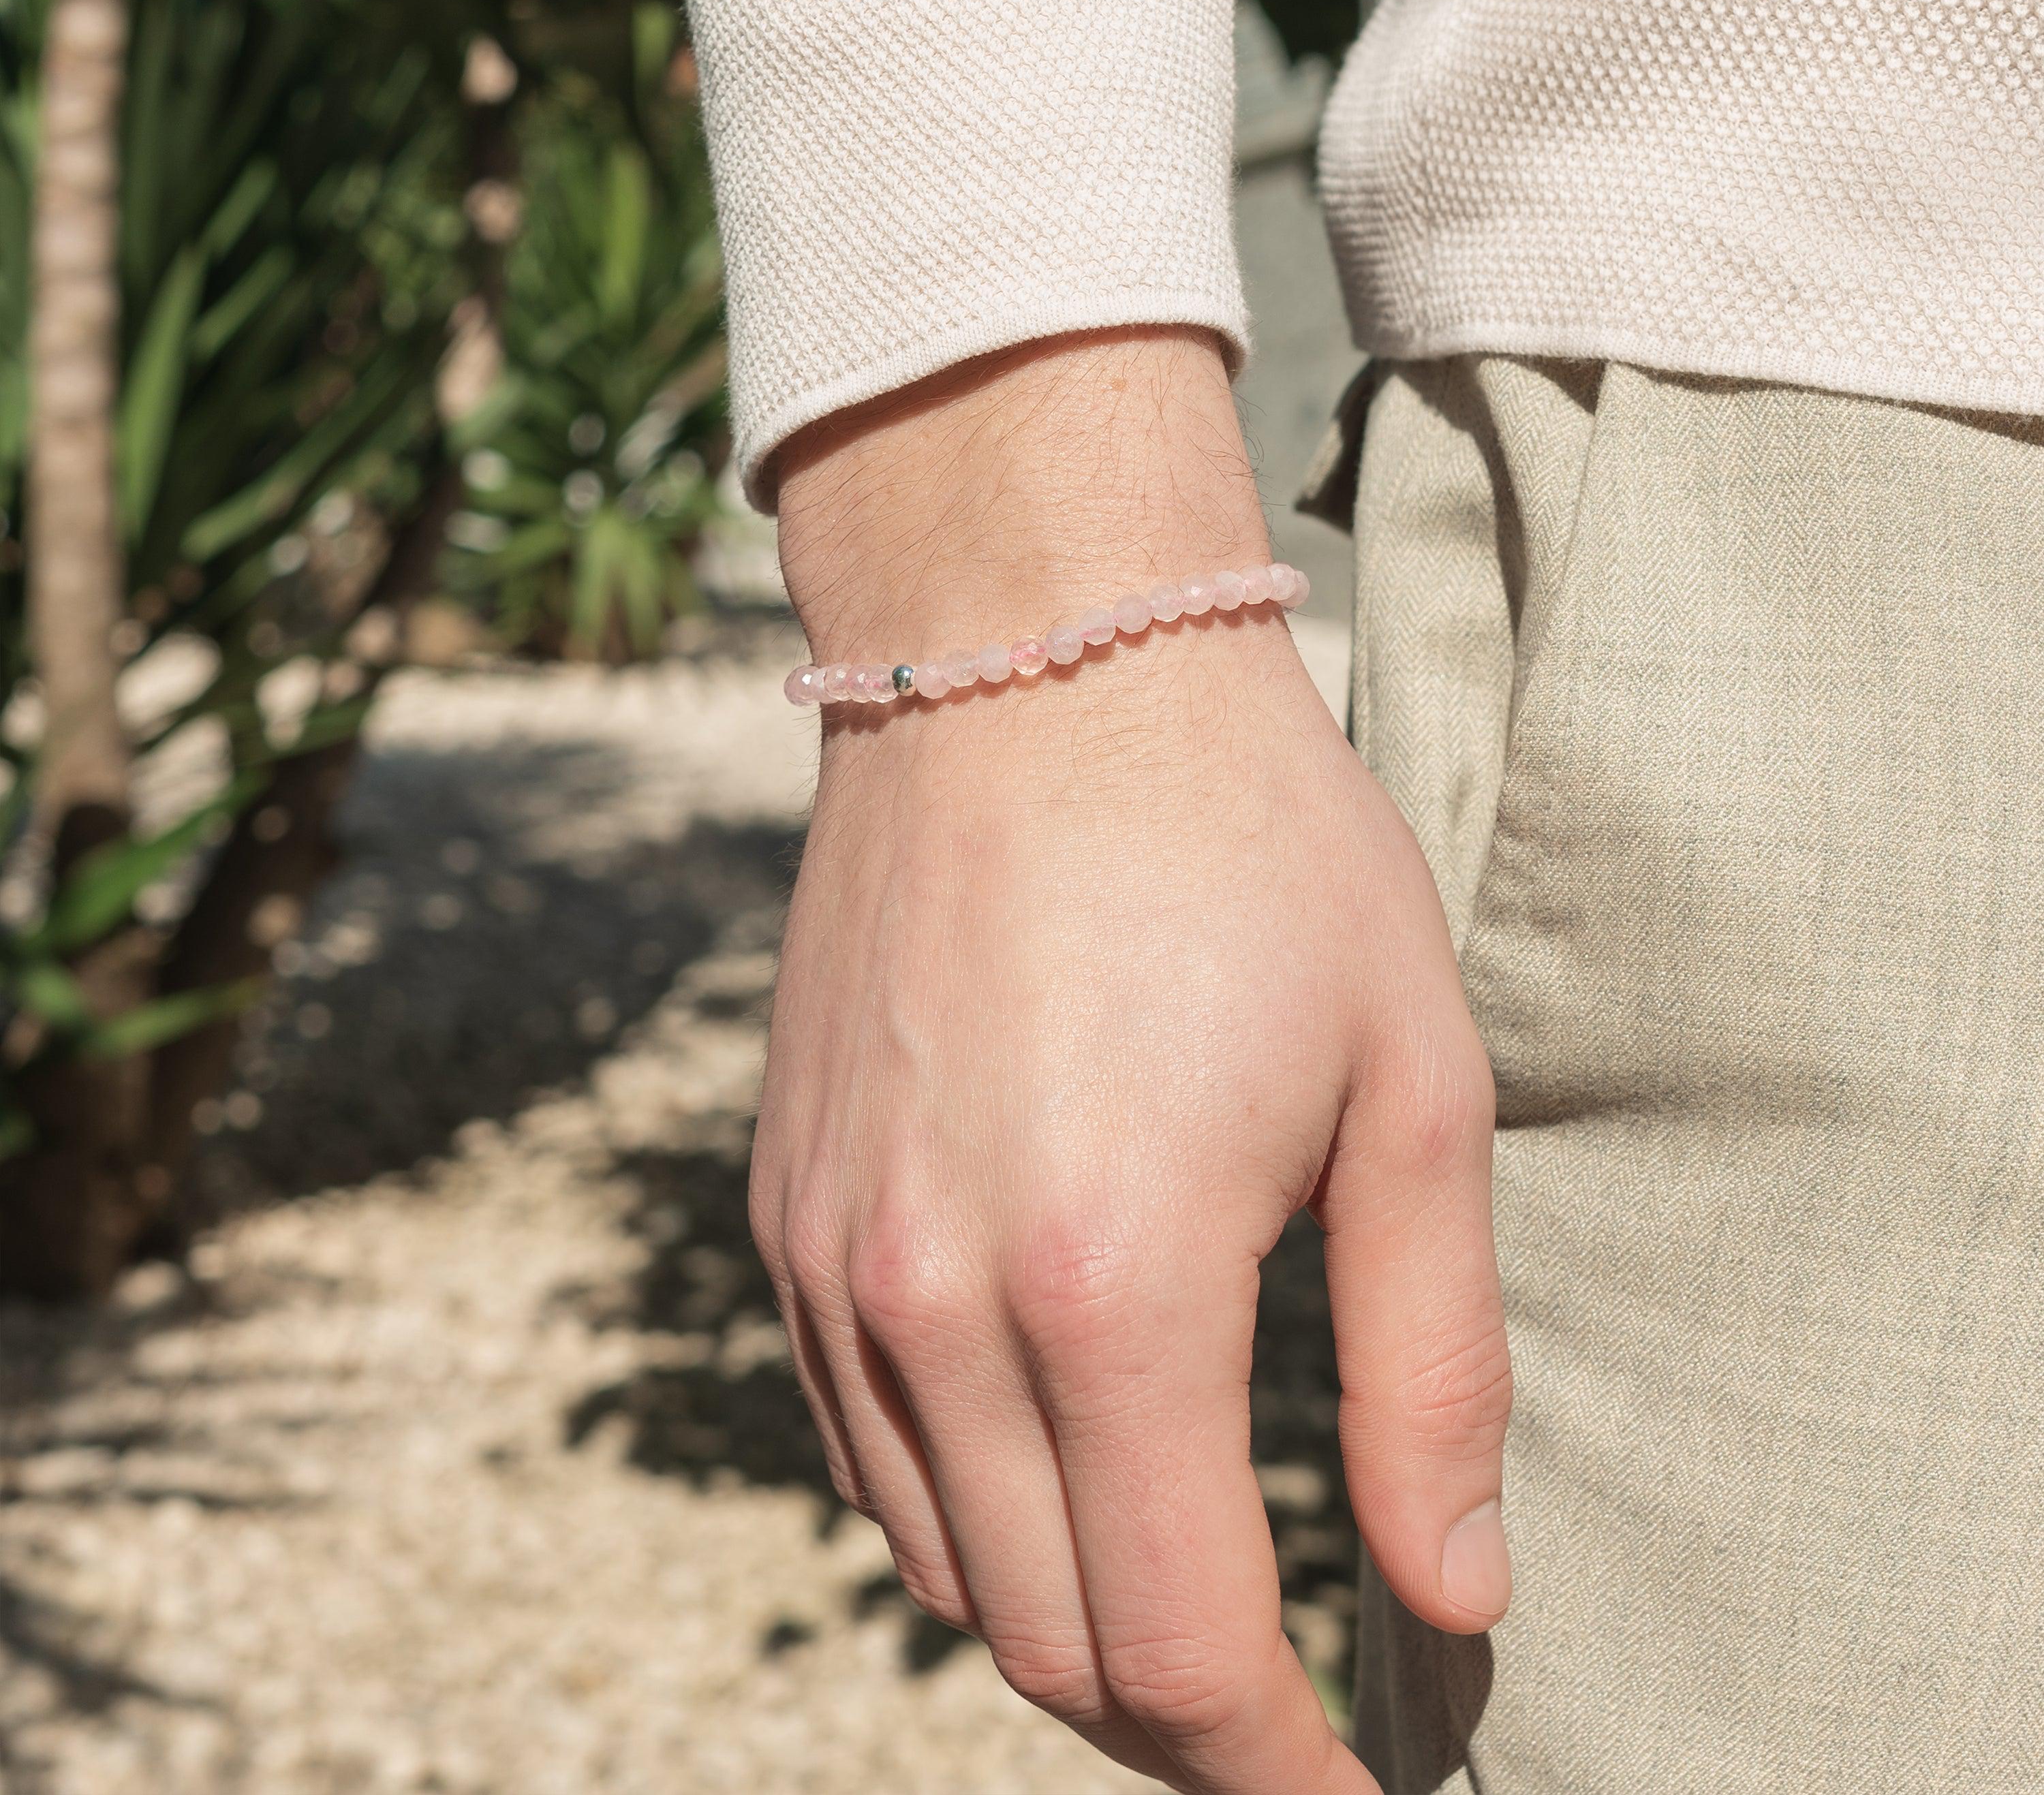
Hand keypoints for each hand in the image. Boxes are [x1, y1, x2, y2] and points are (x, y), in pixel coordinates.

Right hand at [754, 331, 1510, 1793]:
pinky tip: (1042, 1454)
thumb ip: (1432, 1371)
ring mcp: (828, 1259)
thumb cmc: (1250, 848)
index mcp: (1112, 1287)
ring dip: (1063, 1616)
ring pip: (935, 1560)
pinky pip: (857, 1442)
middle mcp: (933, 1301)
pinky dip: (957, 1506)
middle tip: (1280, 1693)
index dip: (1273, 1760)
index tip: (1347, 1780)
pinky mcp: (780, 1210)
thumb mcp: (1408, 1092)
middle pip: (1045, 1637)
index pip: (1177, 1648)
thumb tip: (1458, 1599)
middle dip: (1176, 1712)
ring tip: (1174, 1581)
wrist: (1029, 661)